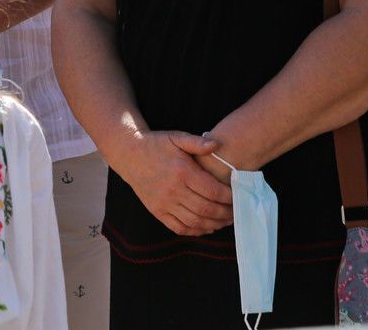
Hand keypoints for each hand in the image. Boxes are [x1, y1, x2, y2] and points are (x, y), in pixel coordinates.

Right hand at [111, 130, 232, 236]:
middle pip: (207, 209)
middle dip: (226, 213)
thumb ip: (197, 142)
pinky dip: (196, 231)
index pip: (213, 191)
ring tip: (226, 221)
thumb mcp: (176, 137)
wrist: (129, 154)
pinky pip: (179, 228)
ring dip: (214, 224)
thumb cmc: (157, 144)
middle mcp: (173, 190)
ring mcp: (164, 203)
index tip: (238, 196)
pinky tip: (207, 227)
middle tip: (236, 212)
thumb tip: (216, 145)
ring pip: (195, 221)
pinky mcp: (157, 211)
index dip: (229, 197)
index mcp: (182, 172)